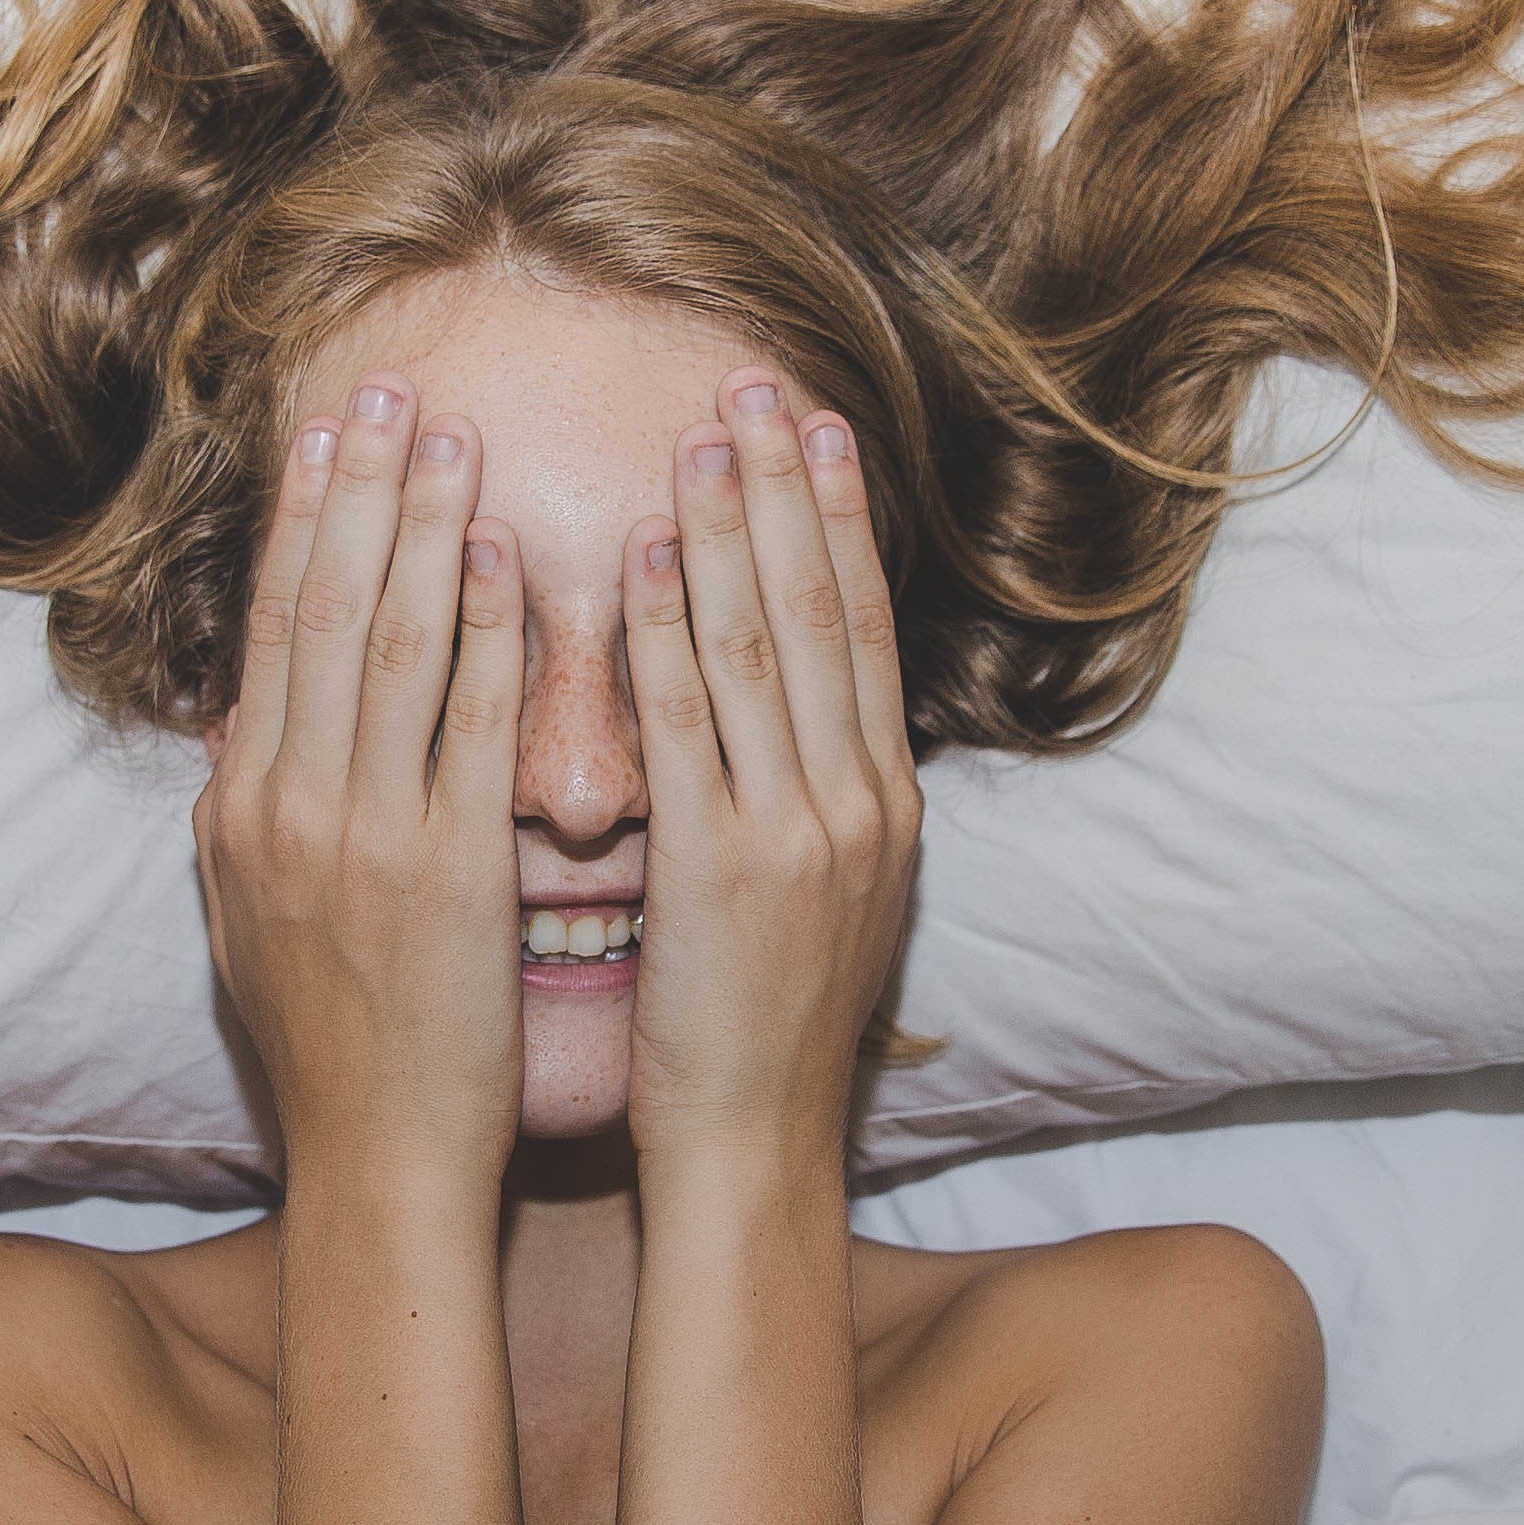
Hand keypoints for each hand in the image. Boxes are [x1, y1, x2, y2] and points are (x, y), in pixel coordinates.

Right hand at [193, 378, 524, 1188]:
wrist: (377, 1160)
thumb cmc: (334, 1047)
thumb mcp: (249, 921)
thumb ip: (239, 818)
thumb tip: (232, 731)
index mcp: (246, 808)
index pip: (273, 629)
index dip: (300, 520)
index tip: (327, 429)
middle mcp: (289, 806)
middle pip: (322, 610)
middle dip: (356, 488)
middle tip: (388, 385)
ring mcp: (363, 837)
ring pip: (389, 647)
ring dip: (422, 528)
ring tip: (454, 437)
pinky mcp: (446, 875)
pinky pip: (466, 728)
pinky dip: (484, 636)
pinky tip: (510, 560)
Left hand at [619, 375, 922, 1166]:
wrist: (751, 1144)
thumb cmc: (762, 1028)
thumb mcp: (821, 895)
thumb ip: (808, 790)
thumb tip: (785, 699)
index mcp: (882, 802)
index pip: (862, 625)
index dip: (839, 517)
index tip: (812, 424)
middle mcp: (857, 801)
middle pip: (824, 609)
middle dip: (789, 487)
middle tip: (755, 379)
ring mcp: (798, 831)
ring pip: (763, 647)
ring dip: (728, 528)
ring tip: (700, 432)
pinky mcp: (722, 869)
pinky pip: (692, 726)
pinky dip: (669, 632)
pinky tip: (641, 556)